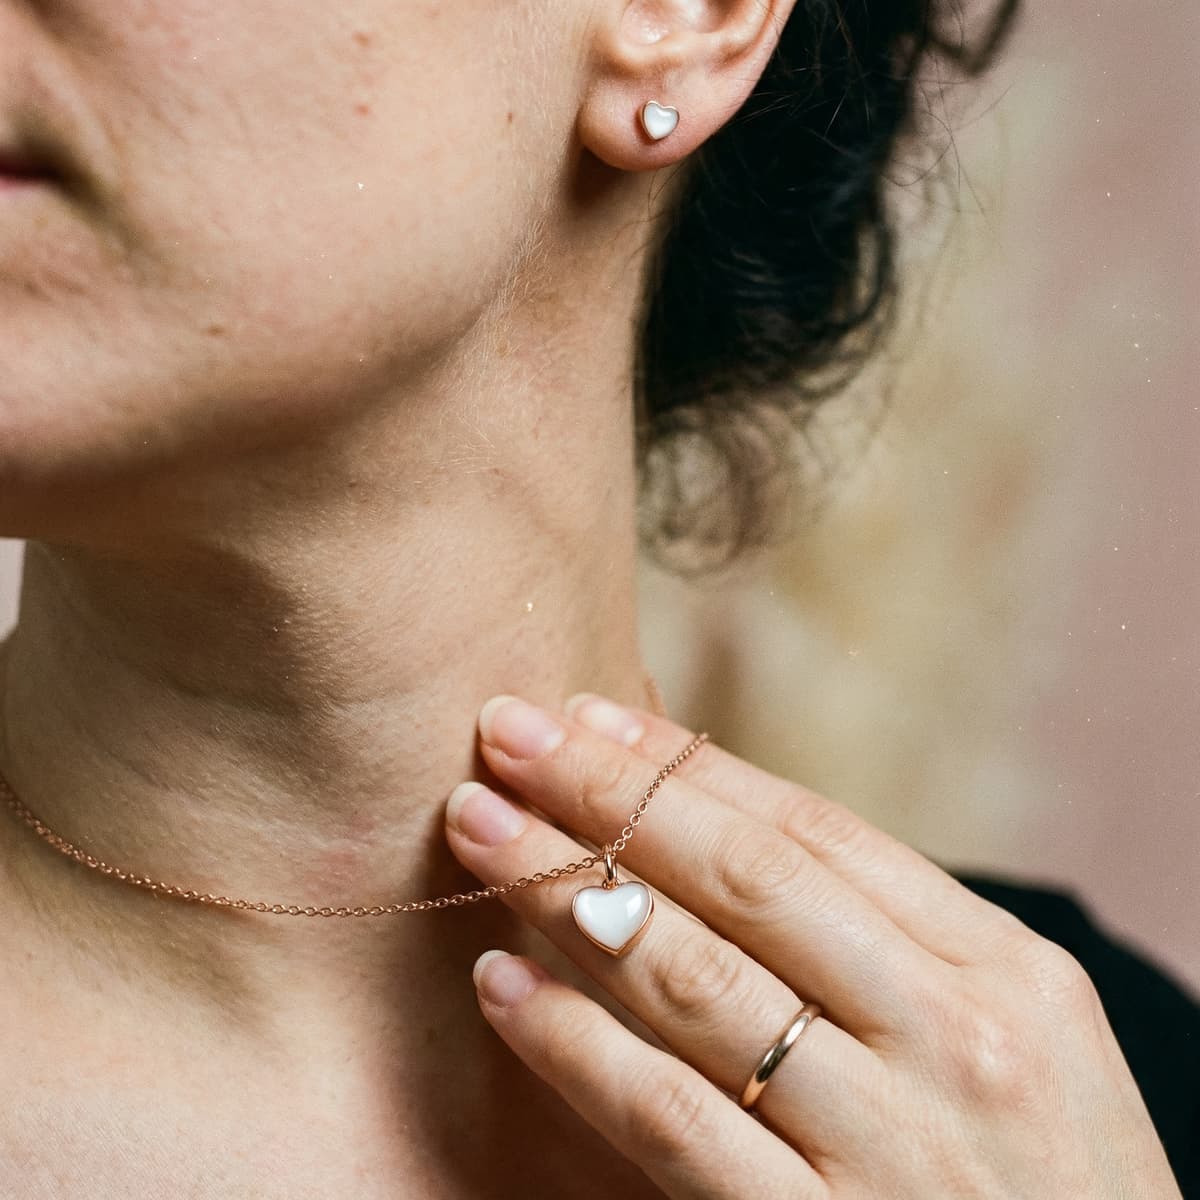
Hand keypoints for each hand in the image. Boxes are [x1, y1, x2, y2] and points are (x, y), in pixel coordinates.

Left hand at [444, 692, 1180, 1198]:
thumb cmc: (1046, 1191)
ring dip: (569, 889)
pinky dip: (577, 1046)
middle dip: (611, 793)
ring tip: (481, 827)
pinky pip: (673, 1121)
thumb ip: (885, 944)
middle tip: (507, 733)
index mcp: (1002, 970)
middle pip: (746, 876)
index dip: (687, 767)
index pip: (814, 831)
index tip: (591, 715)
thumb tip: (721, 831)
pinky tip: (499, 988)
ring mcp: (889, 1141)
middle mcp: (951, 1036)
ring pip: (695, 977)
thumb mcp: (1008, 1043)